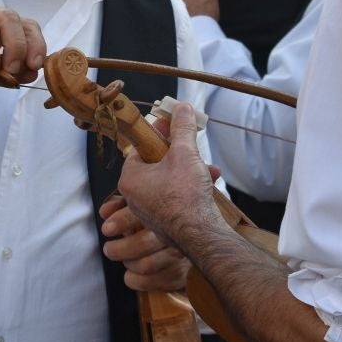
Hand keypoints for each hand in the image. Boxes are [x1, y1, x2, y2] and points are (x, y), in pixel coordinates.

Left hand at [100, 195, 190, 291]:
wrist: (197, 235)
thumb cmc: (161, 218)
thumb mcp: (143, 204)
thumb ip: (122, 204)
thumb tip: (105, 212)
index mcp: (165, 212)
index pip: (141, 215)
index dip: (121, 222)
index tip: (107, 229)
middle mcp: (176, 234)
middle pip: (142, 244)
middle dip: (118, 249)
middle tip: (109, 249)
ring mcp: (181, 256)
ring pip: (145, 265)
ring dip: (128, 264)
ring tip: (124, 259)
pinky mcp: (181, 275)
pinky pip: (150, 282)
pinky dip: (134, 280)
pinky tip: (132, 273)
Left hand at [116, 103, 222, 251]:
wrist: (200, 234)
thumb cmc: (184, 194)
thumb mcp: (184, 152)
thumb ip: (182, 128)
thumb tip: (182, 108)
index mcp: (130, 178)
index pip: (140, 148)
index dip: (158, 135)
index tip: (172, 126)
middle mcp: (135, 197)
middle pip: (156, 164)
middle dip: (179, 154)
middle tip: (192, 146)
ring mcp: (150, 211)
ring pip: (169, 181)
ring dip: (190, 171)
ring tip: (209, 167)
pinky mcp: (166, 222)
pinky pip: (176, 198)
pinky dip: (190, 189)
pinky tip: (210, 183)